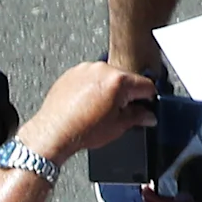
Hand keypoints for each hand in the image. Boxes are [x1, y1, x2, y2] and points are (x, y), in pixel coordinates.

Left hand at [19, 61, 155, 164]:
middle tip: (119, 112)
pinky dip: (92, 87)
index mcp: (118, 80)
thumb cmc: (80, 130)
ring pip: (108, 76)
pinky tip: (86, 103)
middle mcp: (102, 69)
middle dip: (127, 94)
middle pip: (126, 79)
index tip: (145, 108)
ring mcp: (85, 69)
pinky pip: (90, 76)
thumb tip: (148, 116)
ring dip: (109, 88)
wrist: (52, 133)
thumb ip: (139, 117)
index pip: (146, 85)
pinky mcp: (71, 72)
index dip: (148, 99)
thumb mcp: (119, 126)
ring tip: (99, 108)